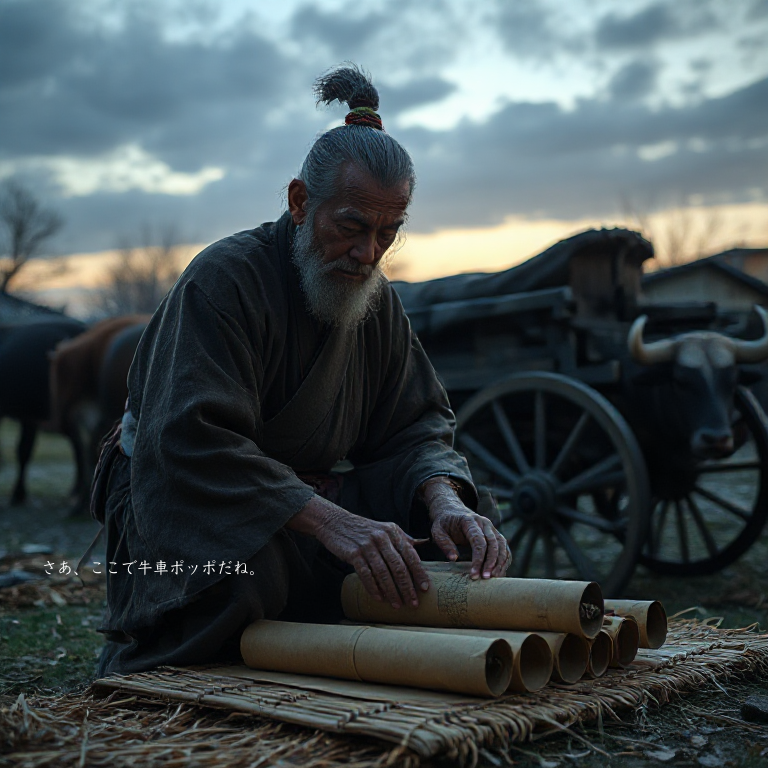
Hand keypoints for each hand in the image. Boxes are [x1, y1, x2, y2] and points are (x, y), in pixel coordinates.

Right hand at [288, 496, 429, 608]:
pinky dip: (373, 588)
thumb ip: (401, 538)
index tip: (425, 589)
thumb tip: (422, 545)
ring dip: (392, 592)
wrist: (336, 522)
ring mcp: (367, 545)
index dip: (419, 573)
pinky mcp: (353, 553)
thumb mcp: (384, 528)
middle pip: (398, 566)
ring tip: (397, 605)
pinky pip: (366, 574)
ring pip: (383, 573)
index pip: (410, 554)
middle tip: (413, 603)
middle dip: (407, 587)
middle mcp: (382, 537)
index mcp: (393, 532)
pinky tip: (379, 598)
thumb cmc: (364, 529)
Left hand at [420, 478, 510, 579]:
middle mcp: (484, 523)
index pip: (479, 541)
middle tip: (485, 578)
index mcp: (470, 521)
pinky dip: (504, 561)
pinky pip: (504, 548)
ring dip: (500, 563)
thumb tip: (453, 559)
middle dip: (491, 562)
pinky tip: (499, 573)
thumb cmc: (444, 523)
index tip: (474, 574)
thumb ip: (444, 544)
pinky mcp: (495, 534)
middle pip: (493, 543)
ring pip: (502, 546)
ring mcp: (492, 528)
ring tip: (493, 578)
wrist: (452, 511)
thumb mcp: (437, 531)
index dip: (478, 559)